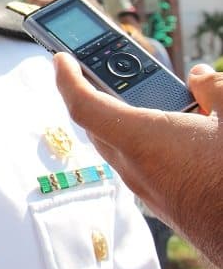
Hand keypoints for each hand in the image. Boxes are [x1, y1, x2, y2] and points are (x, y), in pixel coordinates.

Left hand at [54, 54, 222, 267]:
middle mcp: (137, 169)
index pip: (85, 106)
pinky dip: (146, 145)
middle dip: (95, 96)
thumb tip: (200, 77)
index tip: (60, 60)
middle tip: (103, 72)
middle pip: (98, 126)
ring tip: (153, 100)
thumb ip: (213, 88)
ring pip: (120, 149)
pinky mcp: (165, 208)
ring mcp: (149, 194)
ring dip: (123, 122)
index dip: (67, 80)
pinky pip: (141, 168)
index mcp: (144, 140)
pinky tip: (177, 138)